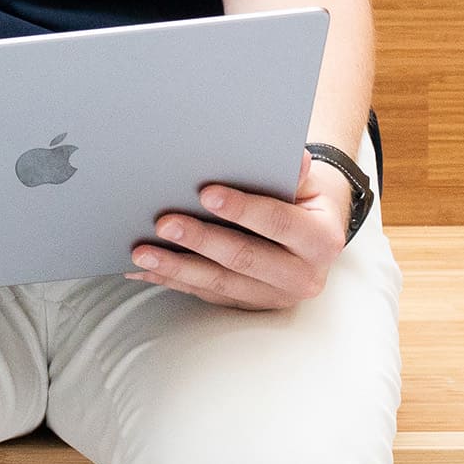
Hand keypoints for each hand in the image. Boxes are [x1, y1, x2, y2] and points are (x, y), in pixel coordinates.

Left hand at [128, 153, 350, 311]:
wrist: (315, 231)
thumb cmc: (304, 199)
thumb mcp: (310, 182)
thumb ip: (294, 173)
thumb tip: (295, 158)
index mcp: (321, 241)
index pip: (278, 222)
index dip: (243, 209)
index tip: (206, 194)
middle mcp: (302, 277)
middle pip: (244, 259)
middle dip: (200, 241)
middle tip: (163, 224)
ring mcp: (274, 296)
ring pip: (220, 284)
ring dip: (177, 268)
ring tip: (142, 253)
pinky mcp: (248, 304)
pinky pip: (206, 294)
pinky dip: (173, 281)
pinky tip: (144, 270)